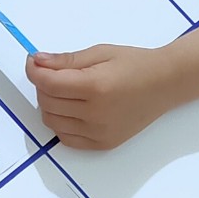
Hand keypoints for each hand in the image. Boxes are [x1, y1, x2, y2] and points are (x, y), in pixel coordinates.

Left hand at [29, 43, 180, 150]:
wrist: (165, 84)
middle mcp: (95, 114)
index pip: (49, 83)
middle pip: (47, 102)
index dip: (34, 71)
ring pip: (52, 122)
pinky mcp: (102, 144)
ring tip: (64, 90)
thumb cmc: (134, 64)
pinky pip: (66, 138)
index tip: (33, 62)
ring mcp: (98, 133)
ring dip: (49, 104)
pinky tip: (71, 109)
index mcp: (96, 87)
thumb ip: (66, 60)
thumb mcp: (100, 53)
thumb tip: (37, 61)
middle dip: (42, 85)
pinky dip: (61, 123)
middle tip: (52, 73)